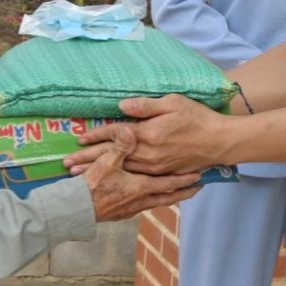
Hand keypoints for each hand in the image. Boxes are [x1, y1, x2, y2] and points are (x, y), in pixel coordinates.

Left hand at [65, 94, 232, 176]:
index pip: (114, 134)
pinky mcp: (161, 174)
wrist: (218, 142)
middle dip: (87, 161)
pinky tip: (108, 182)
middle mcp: (147, 154)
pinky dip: (118, 179)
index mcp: (147, 134)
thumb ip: (145, 106)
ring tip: (80, 176)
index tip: (78, 140)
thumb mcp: (172, 103)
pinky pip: (134, 177)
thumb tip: (120, 107)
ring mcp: (154, 167)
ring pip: (119, 170)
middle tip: (66, 166)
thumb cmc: (197, 118)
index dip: (95, 136)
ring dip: (99, 172)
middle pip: (111, 157)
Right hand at [80, 142, 201, 220]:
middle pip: (168, 197)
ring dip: (169, 197)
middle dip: (183, 192)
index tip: (199, 176)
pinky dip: (154, 201)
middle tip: (197, 188)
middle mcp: (141, 200)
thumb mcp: (106, 161)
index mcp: (141, 186)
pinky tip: (152, 198)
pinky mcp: (123, 213)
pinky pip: (145, 206)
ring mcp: (132, 208)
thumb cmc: (92, 186)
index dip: (184, 180)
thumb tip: (131, 128)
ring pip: (157, 202)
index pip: (169, 183)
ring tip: (179, 192)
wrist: (76, 211)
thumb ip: (121, 145)